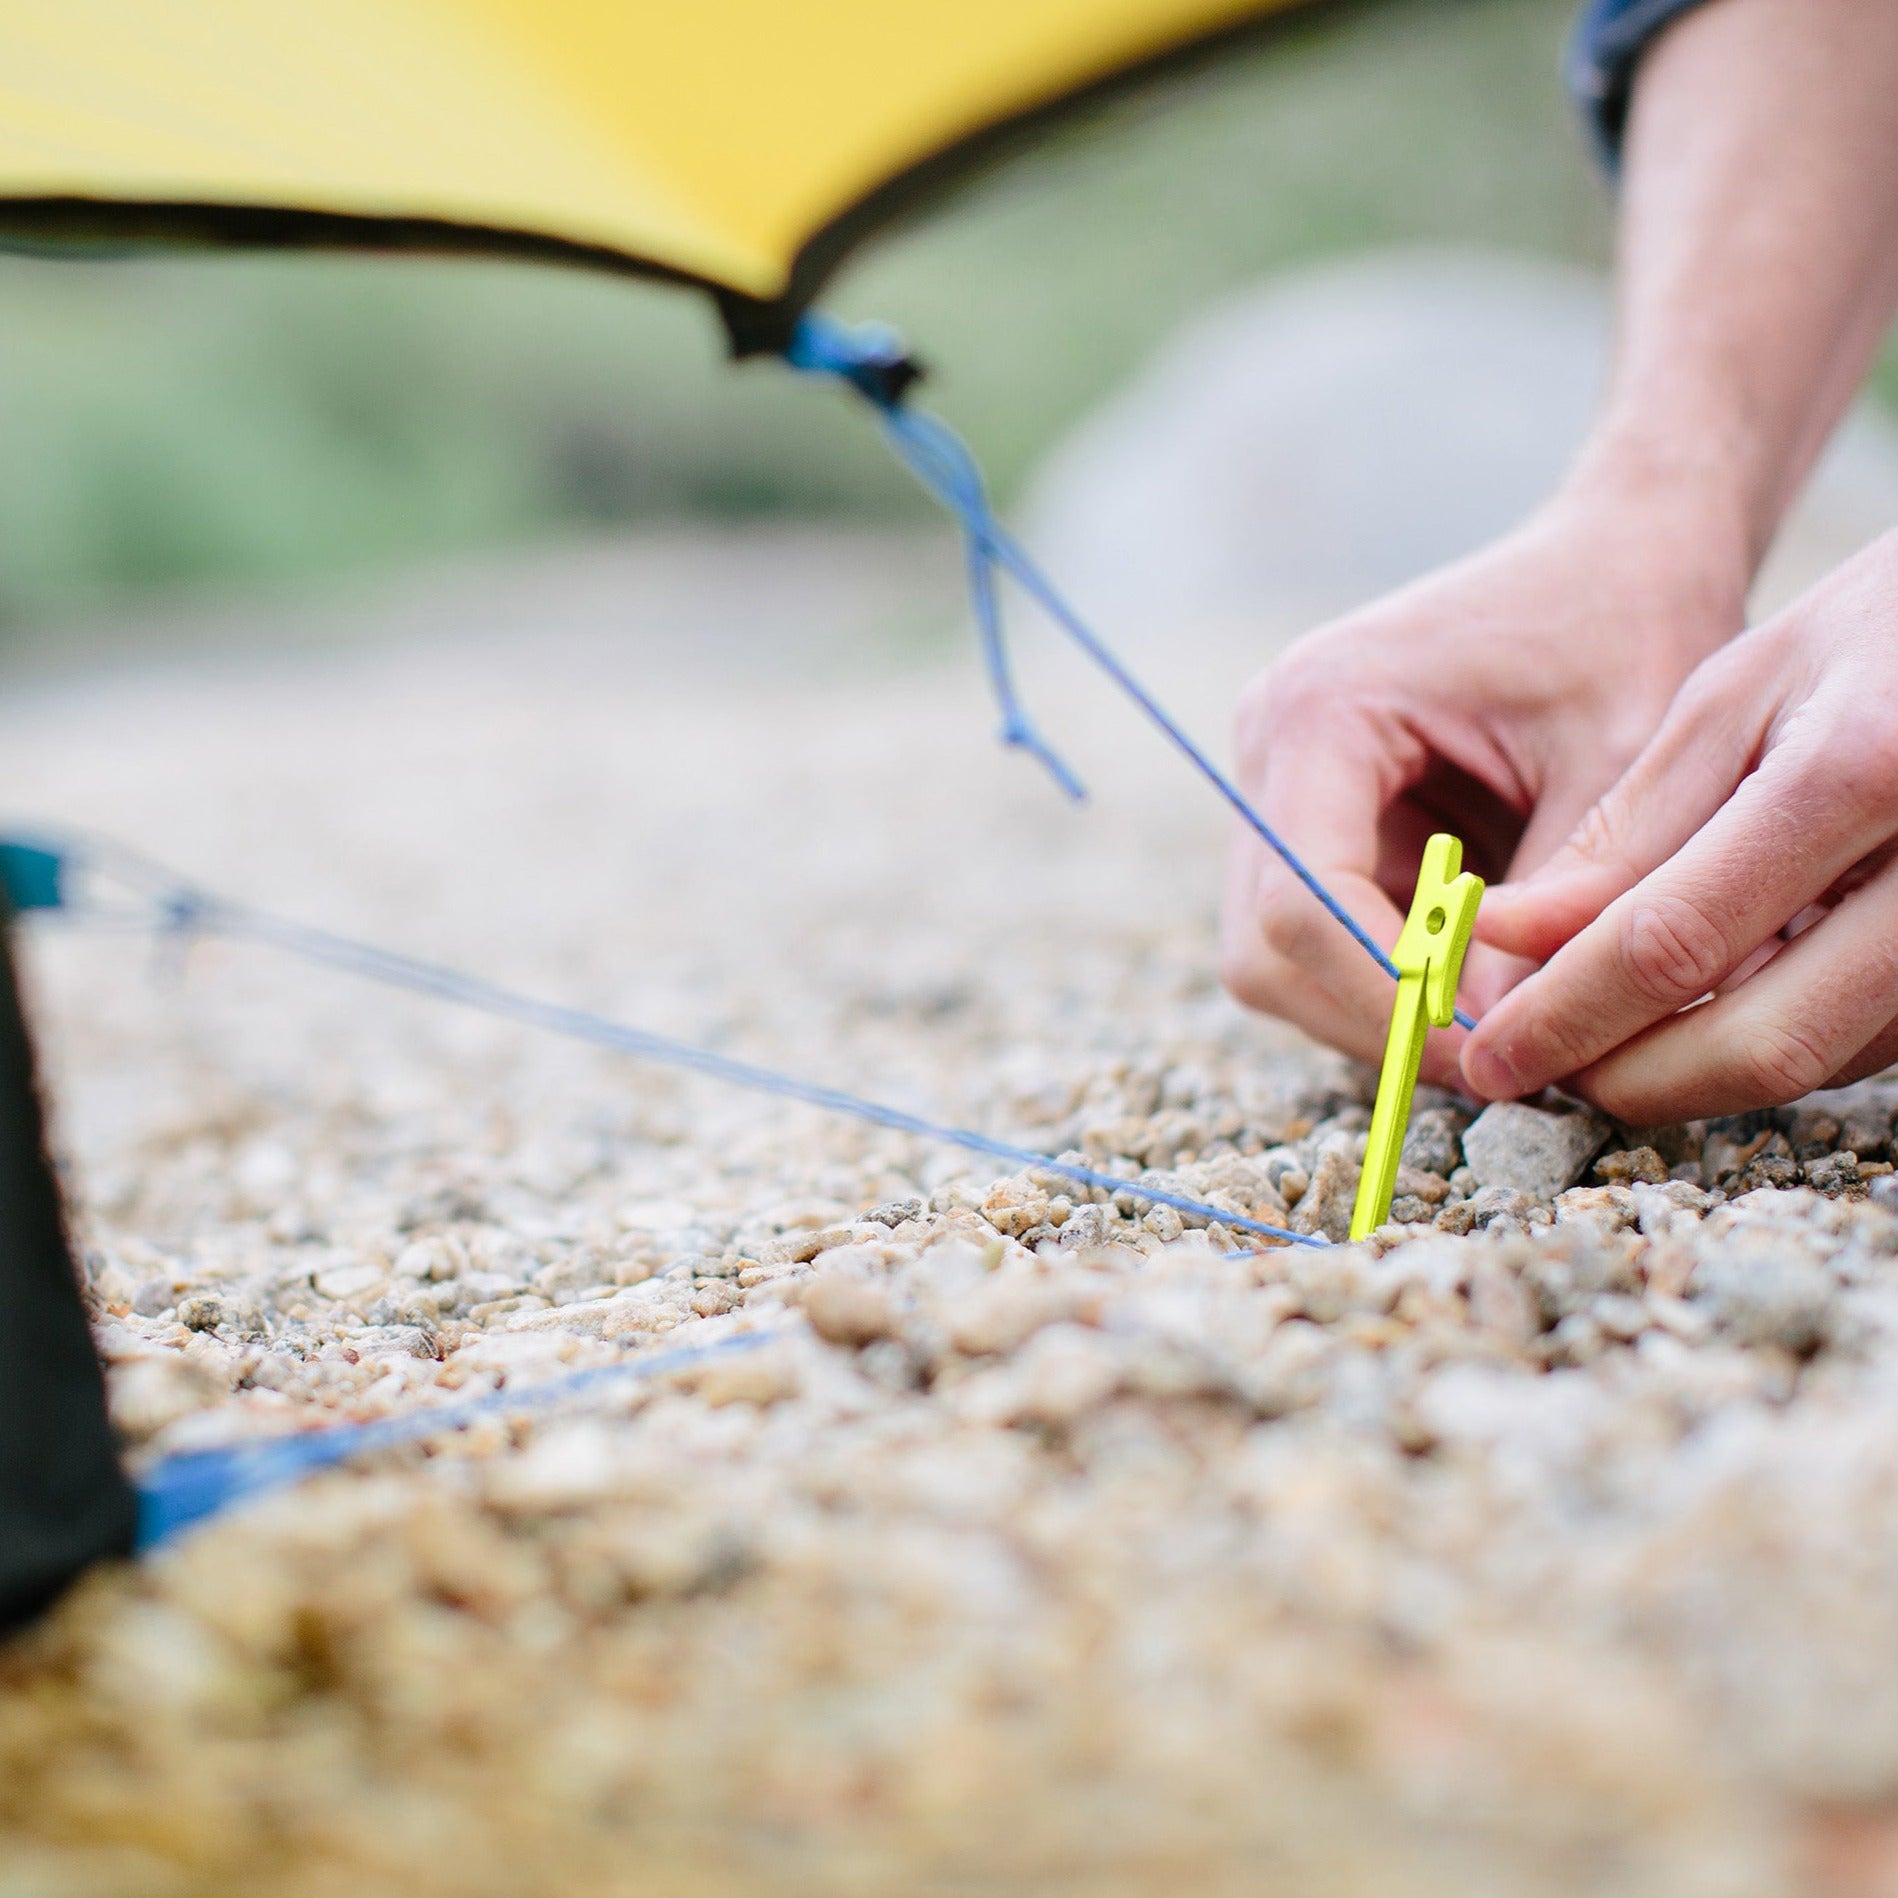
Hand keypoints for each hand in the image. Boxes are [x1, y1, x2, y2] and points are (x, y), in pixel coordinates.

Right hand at [1221, 483, 1745, 1085]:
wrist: (1619, 554)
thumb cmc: (1629, 628)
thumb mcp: (1620, 766)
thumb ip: (1556, 908)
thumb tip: (1508, 1049)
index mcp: (1320, 708)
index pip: (1299, 901)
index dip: (1383, 998)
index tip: (1493, 1052)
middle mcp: (1270, 748)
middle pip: (1266, 948)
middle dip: (1375, 1019)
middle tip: (1502, 1060)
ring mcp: (1279, 788)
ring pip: (1281, 962)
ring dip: (1382, 1007)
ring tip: (1505, 1020)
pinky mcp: (1314, 821)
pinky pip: (1321, 943)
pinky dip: (1393, 982)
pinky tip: (1485, 978)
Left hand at [1465, 528, 1897, 1122]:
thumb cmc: (1872, 633)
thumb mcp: (1737, 697)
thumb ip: (1629, 829)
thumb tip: (1510, 936)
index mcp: (1858, 771)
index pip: (1675, 941)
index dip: (1565, 1015)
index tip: (1489, 1055)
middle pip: (1761, 1041)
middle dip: (1628, 1079)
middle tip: (1539, 1073)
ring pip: (1817, 1061)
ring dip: (1693, 1072)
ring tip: (1603, 1037)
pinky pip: (1864, 1042)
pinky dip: (1767, 1036)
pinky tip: (1707, 1004)